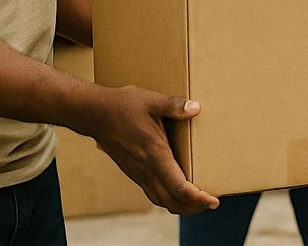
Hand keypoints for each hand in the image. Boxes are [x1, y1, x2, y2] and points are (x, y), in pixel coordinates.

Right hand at [81, 85, 219, 213]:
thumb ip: (174, 105)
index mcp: (154, 154)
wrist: (94, 114)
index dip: (197, 198)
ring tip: (198, 201)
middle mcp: (146, 169)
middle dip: (193, 207)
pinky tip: (177, 191)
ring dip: (181, 205)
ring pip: (161, 200)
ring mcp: (138, 173)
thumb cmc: (123, 106)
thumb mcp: (151, 100)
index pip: (178, 187)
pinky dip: (169, 198)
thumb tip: (196, 108)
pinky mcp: (133, 172)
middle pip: (171, 202)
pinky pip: (153, 193)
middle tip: (211, 203)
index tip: (213, 200)